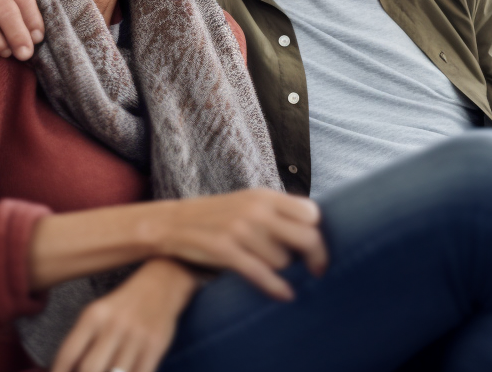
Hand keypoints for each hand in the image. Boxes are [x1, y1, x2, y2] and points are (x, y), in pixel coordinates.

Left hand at [51, 259, 195, 371]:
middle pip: (90, 368)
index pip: (68, 354)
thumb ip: (81, 342)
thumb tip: (66, 370)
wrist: (161, 284)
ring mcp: (136, 336)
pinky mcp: (155, 346)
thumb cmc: (122, 305)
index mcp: (93, 316)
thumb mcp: (97, 314)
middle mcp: (113, 325)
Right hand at [144, 189, 325, 300]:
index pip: (310, 212)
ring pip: (283, 261)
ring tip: (269, 268)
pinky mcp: (225, 249)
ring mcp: (240, 229)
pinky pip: (261, 273)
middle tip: (318, 271)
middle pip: (306, 237)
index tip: (315, 249)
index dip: (317, 232)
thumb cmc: (217, 217)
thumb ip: (276, 212)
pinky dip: (276, 287)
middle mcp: (255, 210)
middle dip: (316, 257)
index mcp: (264, 196)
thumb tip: (312, 229)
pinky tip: (285, 295)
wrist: (172, 222)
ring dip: (280, 271)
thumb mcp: (248, 203)